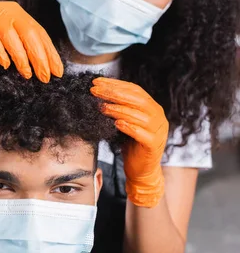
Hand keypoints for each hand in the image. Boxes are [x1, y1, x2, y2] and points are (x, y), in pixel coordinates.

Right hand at [0, 0, 62, 81]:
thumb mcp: (2, 31)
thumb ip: (17, 40)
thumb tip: (38, 63)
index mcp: (18, 14)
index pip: (40, 34)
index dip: (50, 53)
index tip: (57, 71)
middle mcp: (9, 12)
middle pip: (30, 35)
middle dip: (40, 58)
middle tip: (46, 77)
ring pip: (13, 39)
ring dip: (22, 59)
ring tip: (28, 75)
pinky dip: (0, 53)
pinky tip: (5, 65)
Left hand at [90, 78, 168, 207]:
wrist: (141, 170)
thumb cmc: (130, 145)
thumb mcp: (124, 122)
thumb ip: (119, 108)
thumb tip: (98, 93)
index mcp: (151, 108)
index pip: (134, 90)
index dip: (115, 84)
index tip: (96, 82)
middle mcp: (158, 116)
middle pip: (137, 100)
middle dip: (114, 93)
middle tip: (95, 91)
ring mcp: (158, 131)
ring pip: (139, 116)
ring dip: (118, 109)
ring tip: (101, 107)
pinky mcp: (154, 145)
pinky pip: (142, 134)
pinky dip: (129, 127)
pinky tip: (116, 124)